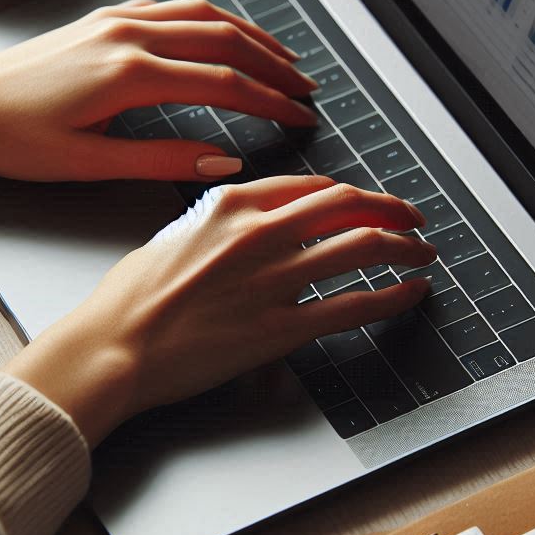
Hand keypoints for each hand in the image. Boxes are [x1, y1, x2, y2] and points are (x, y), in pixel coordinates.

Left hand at [0, 0, 318, 181]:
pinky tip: (226, 34)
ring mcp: (117, 19)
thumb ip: (162, 162)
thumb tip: (222, 162)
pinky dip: (213, 19)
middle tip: (306, 88)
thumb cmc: (11, 137)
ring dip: (250, 35)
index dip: (268, 101)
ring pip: (203, 14)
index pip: (223, 82)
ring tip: (283, 59)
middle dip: (273, 63)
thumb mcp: (89, 164)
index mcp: (128, 73)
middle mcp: (129, 34)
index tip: (299, 117)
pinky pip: (175, 8)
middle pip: (224, 38)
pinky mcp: (106, 18)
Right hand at [4, 177, 436, 444]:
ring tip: (422, 254)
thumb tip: (246, 226)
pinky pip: (352, 306)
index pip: (311, 187)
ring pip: (362, 248)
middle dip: (391, 209)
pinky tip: (408, 294)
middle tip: (412, 219)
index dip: (351, 194)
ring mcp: (273, 279)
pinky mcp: (280, 328)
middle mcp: (259, 233)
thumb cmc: (128, 300)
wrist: (112, 347)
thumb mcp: (170, 237)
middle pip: (348, 206)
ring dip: (403, 248)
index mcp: (230, 204)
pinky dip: (391, 297)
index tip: (366, 202)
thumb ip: (217, 224)